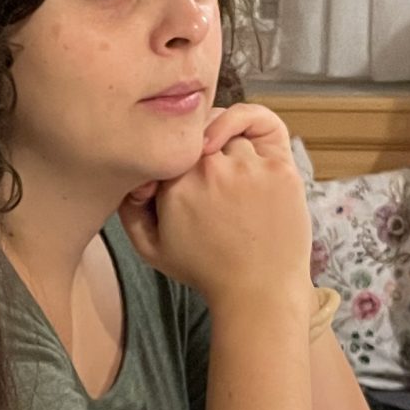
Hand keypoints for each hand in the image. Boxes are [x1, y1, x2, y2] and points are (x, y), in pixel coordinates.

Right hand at [120, 102, 313, 313]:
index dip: (166, 158)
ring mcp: (249, 166)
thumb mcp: (151, 249)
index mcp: (177, 186)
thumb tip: (130, 174)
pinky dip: (247, 118)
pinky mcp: (280, 167)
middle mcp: (212, 170)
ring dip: (222, 145)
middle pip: (195, 134)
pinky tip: (238, 130)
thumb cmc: (206, 270)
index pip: (166, 147)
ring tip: (226, 177)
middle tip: (201, 176)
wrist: (258, 291)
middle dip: (192, 149)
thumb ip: (129, 209)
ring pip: (226, 131)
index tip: (173, 179)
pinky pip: (261, 122)